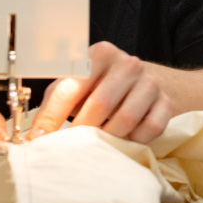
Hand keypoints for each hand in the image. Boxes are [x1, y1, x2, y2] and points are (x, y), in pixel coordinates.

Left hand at [31, 41, 174, 143]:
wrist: (144, 82)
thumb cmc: (102, 86)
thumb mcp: (77, 85)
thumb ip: (56, 104)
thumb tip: (36, 135)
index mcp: (100, 54)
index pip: (72, 86)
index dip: (52, 115)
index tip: (40, 138)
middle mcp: (128, 64)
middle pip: (100, 104)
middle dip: (80, 132)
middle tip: (68, 149)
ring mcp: (150, 83)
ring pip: (126, 119)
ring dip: (107, 139)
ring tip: (95, 147)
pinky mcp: (166, 103)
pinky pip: (149, 129)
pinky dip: (133, 141)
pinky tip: (123, 141)